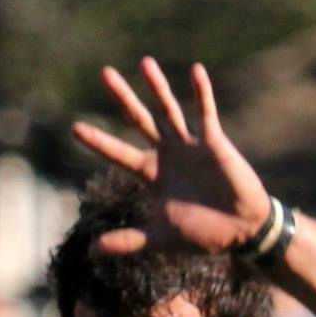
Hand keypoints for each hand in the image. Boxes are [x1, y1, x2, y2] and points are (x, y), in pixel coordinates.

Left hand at [72, 59, 271, 258]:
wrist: (240, 231)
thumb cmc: (203, 235)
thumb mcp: (160, 238)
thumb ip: (127, 241)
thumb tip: (91, 252)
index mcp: (152, 175)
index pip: (119, 153)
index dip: (99, 142)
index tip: (75, 128)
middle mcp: (167, 154)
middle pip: (140, 121)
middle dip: (123, 98)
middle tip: (105, 74)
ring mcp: (190, 146)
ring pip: (169, 110)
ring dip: (157, 88)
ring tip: (144, 63)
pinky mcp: (214, 143)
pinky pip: (206, 113)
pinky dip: (202, 93)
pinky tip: (196, 71)